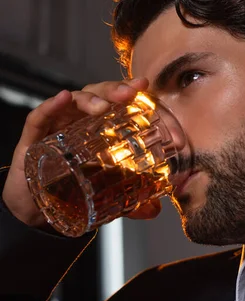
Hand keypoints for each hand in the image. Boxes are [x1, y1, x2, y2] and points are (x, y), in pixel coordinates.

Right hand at [2, 78, 161, 227]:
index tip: (148, 91)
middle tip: (130, 93)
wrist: (36, 206)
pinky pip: (40, 116)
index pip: (119, 104)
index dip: (133, 95)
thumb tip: (154, 210)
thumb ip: (131, 202)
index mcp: (100, 127)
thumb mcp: (105, 194)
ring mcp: (57, 126)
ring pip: (74, 101)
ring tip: (103, 107)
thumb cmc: (70, 187)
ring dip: (90, 99)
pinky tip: (63, 98)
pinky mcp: (34, 137)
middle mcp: (80, 120)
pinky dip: (52, 105)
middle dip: (115, 90)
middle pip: (99, 94)